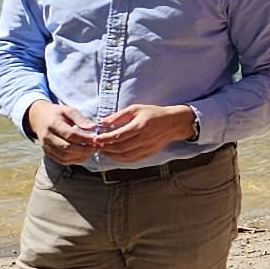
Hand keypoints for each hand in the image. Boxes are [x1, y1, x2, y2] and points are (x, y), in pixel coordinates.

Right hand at [26, 100, 96, 163]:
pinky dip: (74, 160)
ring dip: (80, 156)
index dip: (85, 139)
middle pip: (67, 148)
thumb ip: (81, 119)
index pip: (70, 135)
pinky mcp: (47, 153)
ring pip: (65, 157)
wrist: (39, 118)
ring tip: (92, 151)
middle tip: (97, 147)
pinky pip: (62, 161)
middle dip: (84, 150)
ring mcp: (46, 146)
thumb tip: (93, 128)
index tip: (96, 140)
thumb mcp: (68, 110)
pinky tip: (83, 155)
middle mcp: (48, 137)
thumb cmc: (57, 114)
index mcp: (53, 124)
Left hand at [85, 103, 199, 160]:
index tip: (96, 139)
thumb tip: (103, 122)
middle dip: (106, 148)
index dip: (105, 139)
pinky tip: (114, 155)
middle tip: (96, 146)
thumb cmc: (154, 114)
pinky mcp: (148, 153)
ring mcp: (147, 148)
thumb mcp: (136, 109)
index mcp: (140, 126)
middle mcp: (144, 139)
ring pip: (125, 156)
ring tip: (103, 151)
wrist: (173, 123)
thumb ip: (118, 116)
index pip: (119, 136)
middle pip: (120, 148)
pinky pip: (132, 160)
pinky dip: (120, 159)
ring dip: (111, 155)